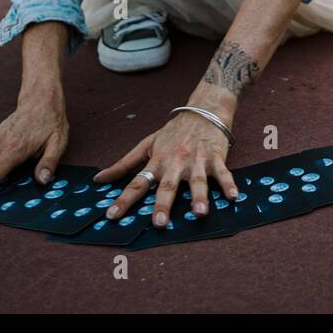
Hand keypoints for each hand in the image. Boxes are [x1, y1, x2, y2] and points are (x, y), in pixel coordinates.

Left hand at [94, 100, 238, 227]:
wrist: (203, 110)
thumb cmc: (174, 132)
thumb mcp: (147, 144)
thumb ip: (124, 164)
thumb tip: (98, 179)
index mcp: (157, 160)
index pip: (137, 183)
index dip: (124, 199)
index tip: (112, 216)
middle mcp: (175, 162)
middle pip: (167, 185)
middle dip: (163, 203)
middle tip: (158, 223)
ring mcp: (196, 160)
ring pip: (197, 181)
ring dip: (198, 197)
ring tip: (199, 213)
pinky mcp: (216, 157)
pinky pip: (223, 173)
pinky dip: (229, 184)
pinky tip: (233, 197)